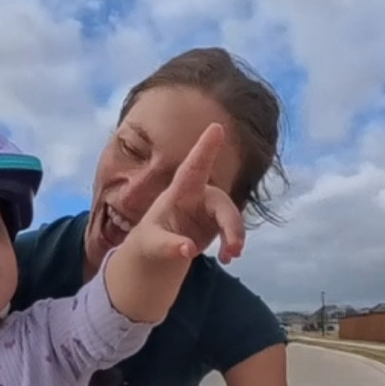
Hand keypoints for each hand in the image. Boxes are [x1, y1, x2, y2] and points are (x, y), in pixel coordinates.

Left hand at [134, 124, 245, 267]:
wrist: (158, 250)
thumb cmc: (150, 239)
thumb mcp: (151, 244)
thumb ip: (168, 246)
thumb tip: (188, 250)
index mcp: (179, 192)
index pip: (193, 167)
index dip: (205, 148)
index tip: (216, 127)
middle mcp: (198, 196)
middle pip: (221, 202)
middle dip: (231, 222)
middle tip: (234, 247)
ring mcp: (210, 209)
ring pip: (231, 217)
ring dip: (234, 236)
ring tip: (229, 256)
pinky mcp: (217, 223)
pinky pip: (232, 231)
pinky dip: (232, 245)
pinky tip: (226, 258)